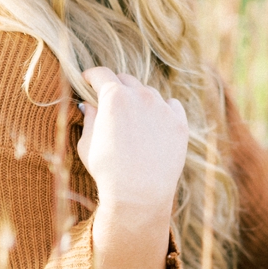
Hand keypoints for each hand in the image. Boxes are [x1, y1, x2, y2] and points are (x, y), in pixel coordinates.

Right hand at [77, 67, 187, 216]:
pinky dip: (161, 110)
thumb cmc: (108, 171)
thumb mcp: (88, 143)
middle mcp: (141, 96)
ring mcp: (163, 108)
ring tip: (133, 120)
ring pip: (148, 92)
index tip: (87, 79)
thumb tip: (90, 104)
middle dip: (114, 87)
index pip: (101, 73)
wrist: (140, 195)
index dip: (91, 75)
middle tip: (109, 102)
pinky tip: (154, 125)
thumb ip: (90, 117)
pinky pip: (170, 106)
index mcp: (114, 97)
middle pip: (125, 80)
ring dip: (138, 100)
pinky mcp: (180, 123)